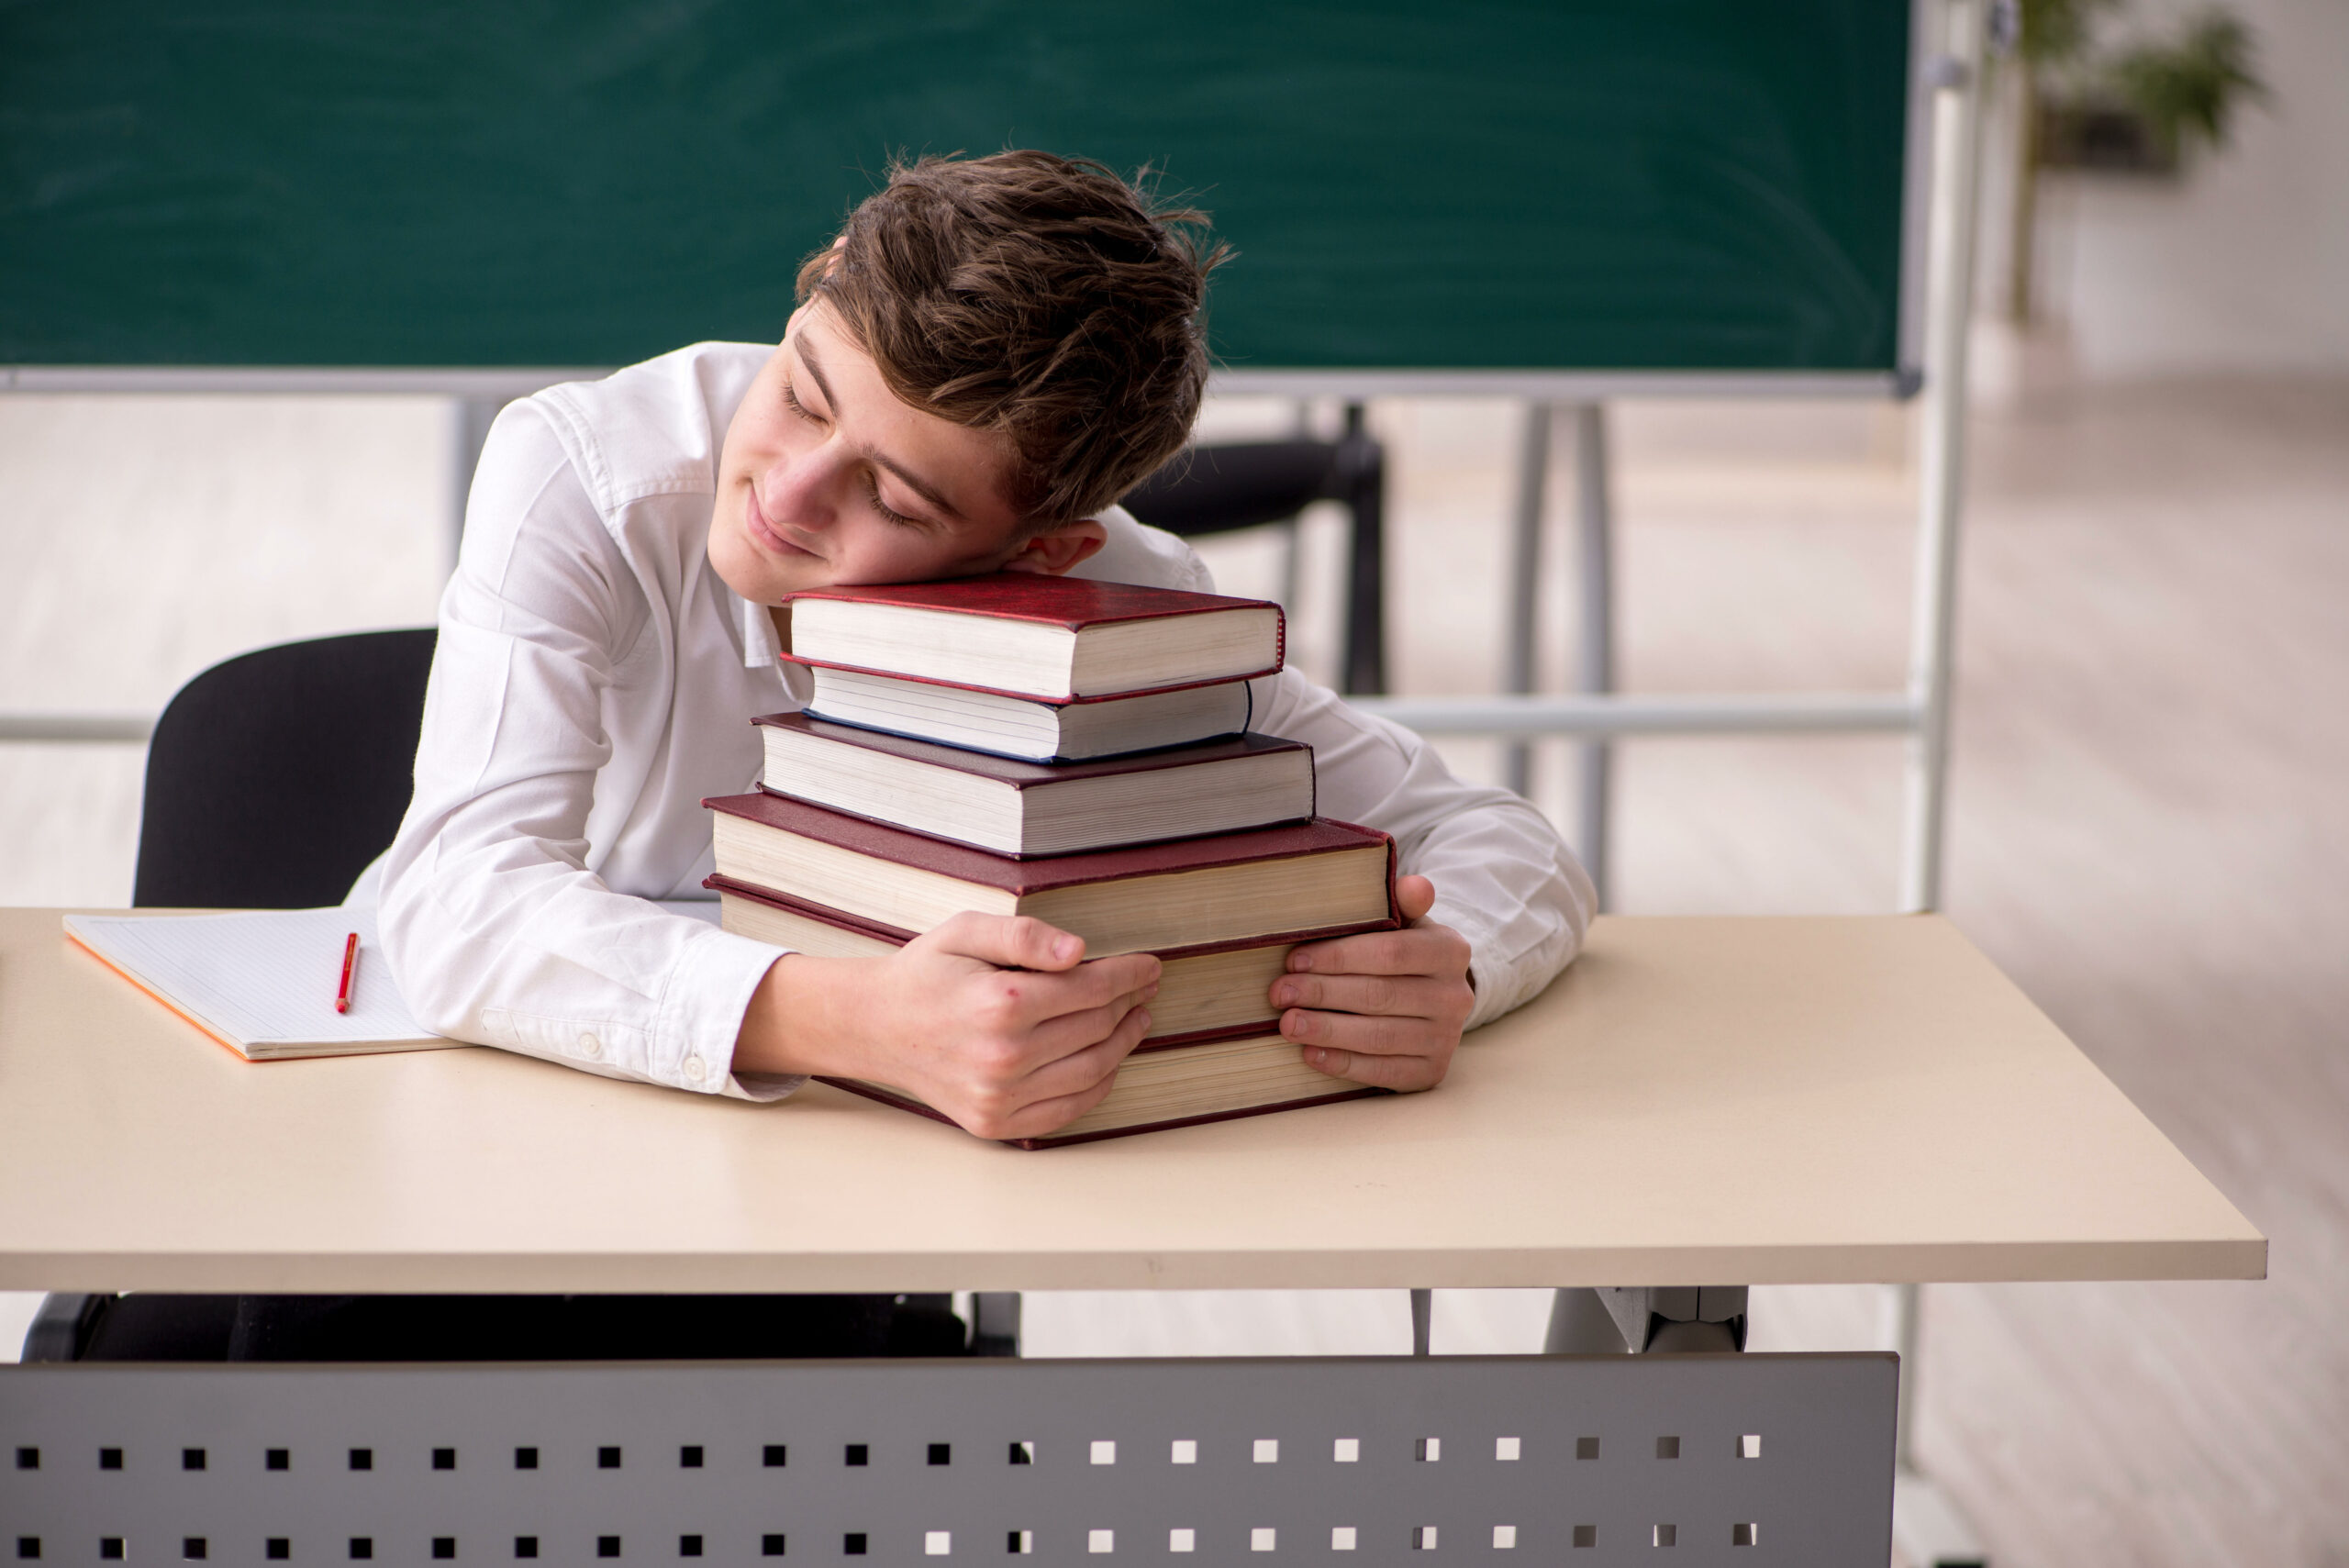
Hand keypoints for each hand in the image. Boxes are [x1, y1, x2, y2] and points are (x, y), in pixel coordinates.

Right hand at [734, 914, 1159, 1140]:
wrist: (876, 1028)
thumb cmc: (927, 973)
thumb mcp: (967, 931)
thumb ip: (1024, 935)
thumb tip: (1079, 951)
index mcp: (1000, 1003)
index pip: (1092, 988)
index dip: (1130, 975)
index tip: (1150, 967)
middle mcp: (1003, 1056)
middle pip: (1097, 1027)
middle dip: (1130, 1003)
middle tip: (1144, 989)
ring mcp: (999, 1097)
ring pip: (1093, 1070)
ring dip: (1123, 1043)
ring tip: (1135, 1020)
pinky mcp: (995, 1123)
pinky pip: (1067, 1109)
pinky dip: (1097, 1085)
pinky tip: (1106, 1061)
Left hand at [1272, 874, 1473, 1090]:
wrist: (1432, 999)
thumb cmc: (1402, 953)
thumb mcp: (1404, 922)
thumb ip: (1401, 901)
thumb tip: (1413, 885)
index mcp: (1450, 950)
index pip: (1389, 953)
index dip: (1338, 958)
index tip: (1294, 960)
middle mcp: (1455, 996)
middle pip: (1379, 996)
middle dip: (1322, 993)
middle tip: (1279, 993)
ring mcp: (1447, 1038)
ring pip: (1379, 1037)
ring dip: (1327, 1031)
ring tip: (1287, 1024)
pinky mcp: (1432, 1071)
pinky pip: (1384, 1072)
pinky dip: (1344, 1063)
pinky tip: (1311, 1054)